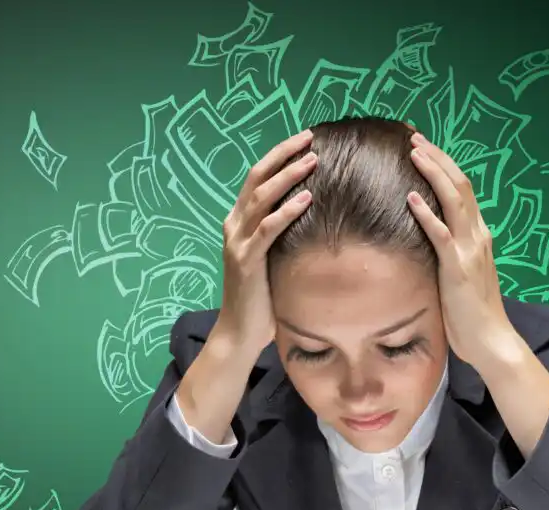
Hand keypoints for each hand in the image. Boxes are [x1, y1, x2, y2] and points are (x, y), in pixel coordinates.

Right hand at [213, 128, 317, 356]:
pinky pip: (267, 229)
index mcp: (239, 221)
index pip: (257, 177)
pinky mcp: (246, 261)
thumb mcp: (272, 257)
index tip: (305, 139)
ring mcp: (237, 242)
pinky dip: (286, 212)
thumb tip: (315, 212)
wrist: (239, 332)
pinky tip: (307, 199)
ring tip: (313, 160)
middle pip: (257, 177)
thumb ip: (282, 233)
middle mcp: (234, 225)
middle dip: (283, 155)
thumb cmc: (262, 297)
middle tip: (310, 138)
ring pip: (261, 198)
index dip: (279, 155)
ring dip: (288, 176)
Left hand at [405, 131, 518, 368]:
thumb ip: (450, 252)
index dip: (443, 165)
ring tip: (413, 153)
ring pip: (453, 200)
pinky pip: (441, 235)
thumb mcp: (460, 273)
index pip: (461, 189)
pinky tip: (410, 198)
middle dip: (436, 157)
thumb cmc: (472, 312)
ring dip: (432, 173)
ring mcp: (470, 249)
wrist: (491, 340)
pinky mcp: (458, 268)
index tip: (421, 146)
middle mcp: (478, 235)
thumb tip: (430, 238)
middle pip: (459, 184)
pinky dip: (426, 214)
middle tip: (413, 137)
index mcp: (478, 234)